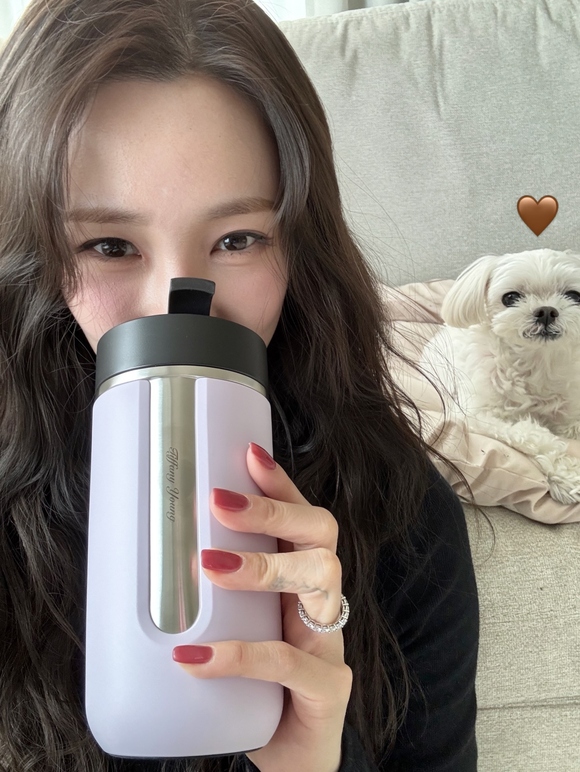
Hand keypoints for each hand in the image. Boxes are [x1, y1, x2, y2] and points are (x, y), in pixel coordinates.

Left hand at [173, 441, 352, 771]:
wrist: (286, 757)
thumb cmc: (256, 686)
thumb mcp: (234, 629)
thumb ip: (211, 598)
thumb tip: (143, 561)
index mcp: (302, 583)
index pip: (303, 518)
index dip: (280, 485)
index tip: (248, 454)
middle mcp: (323, 603)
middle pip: (322, 535)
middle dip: (274, 511)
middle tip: (219, 503)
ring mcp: (331, 644)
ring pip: (320, 581)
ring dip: (262, 567)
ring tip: (209, 565)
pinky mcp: (328, 691)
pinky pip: (289, 664)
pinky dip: (239, 656)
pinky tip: (195, 659)